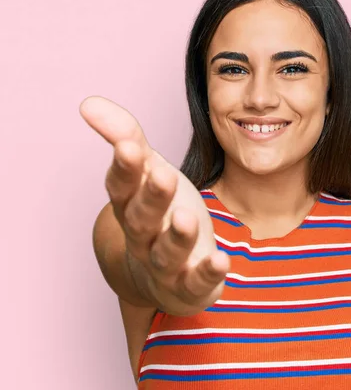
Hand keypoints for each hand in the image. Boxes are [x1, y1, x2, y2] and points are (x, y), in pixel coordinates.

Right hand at [80, 96, 228, 315]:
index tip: (129, 146)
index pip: (122, 187)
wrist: (162, 275)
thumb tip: (89, 103)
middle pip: (141, 219)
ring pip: (166, 253)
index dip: (125, 168)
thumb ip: (127, 138)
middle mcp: (143, 237)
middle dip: (152, 197)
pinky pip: (196, 282)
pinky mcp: (189, 286)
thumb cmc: (158, 214)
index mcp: (131, 206)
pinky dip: (206, 273)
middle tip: (163, 175)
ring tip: (186, 218)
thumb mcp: (148, 171)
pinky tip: (221, 260)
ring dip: (176, 237)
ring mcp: (165, 265)